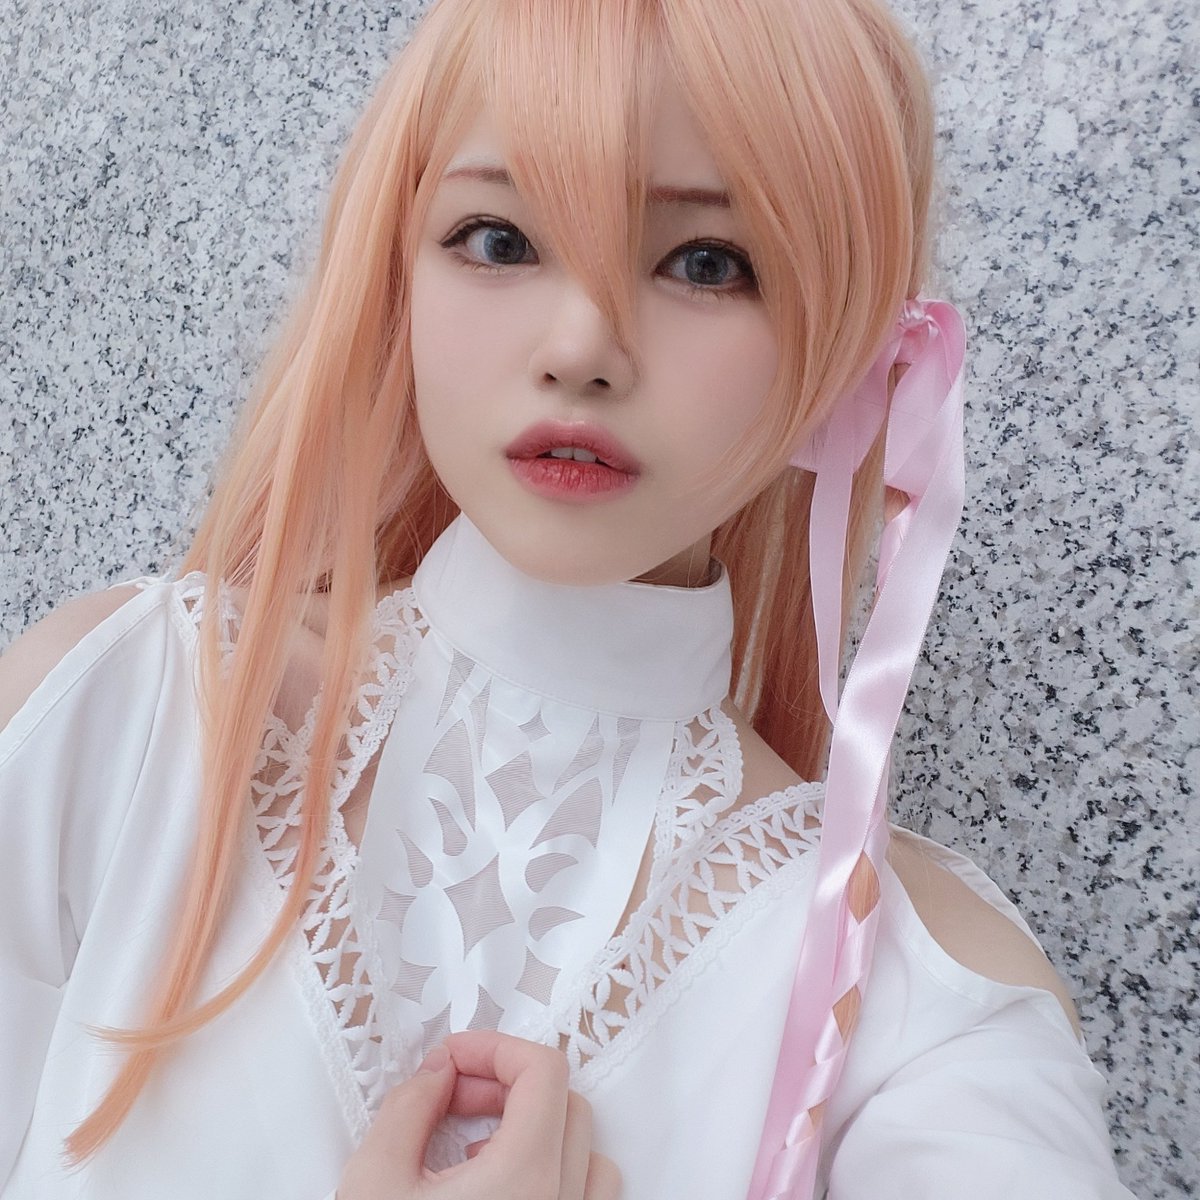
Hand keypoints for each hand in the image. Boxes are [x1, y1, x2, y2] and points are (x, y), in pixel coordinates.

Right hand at [336, 1029, 621, 1199]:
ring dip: (537, 1133)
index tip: (452, 1060)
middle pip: (566, 1105)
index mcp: (524, 1178)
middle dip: (506, 1087)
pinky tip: (496, 1193)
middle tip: (451, 1099)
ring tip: (474, 1149)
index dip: (495, 1049)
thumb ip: (409, 1106)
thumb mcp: (374, 1180)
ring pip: (587, 1155)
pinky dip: (553, 1179)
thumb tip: (439, 1073)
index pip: (543, 1071)